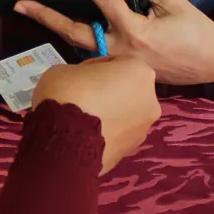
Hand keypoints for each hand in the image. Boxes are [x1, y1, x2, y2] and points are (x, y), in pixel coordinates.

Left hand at [16, 0, 213, 86]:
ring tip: (33, 11)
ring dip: (56, 29)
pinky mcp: (121, 71)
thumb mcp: (173, 0)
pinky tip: (64, 26)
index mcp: (136, 31)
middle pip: (75, 33)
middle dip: (46, 17)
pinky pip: (94, 54)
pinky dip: (79, 39)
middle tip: (21, 4)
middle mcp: (122, 51)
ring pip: (80, 46)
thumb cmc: (196, 31)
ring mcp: (119, 64)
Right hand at [32, 57, 160, 174]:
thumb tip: (84, 85)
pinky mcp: (131, 150)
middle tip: (82, 97)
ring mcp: (143, 129)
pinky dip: (106, 133)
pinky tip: (85, 135)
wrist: (63, 141)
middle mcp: (150, 100)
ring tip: (82, 120)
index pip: (117, 63)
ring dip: (108, 114)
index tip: (79, 76)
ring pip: (124, 115)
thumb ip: (82, 73)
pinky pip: (118, 135)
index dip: (96, 68)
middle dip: (108, 93)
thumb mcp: (66, 69)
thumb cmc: (67, 94)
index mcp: (139, 71)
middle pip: (126, 90)